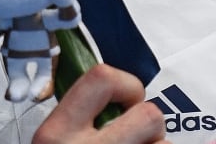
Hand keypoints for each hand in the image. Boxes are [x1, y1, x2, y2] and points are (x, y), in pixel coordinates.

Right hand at [32, 64, 168, 143]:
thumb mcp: (52, 141)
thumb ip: (77, 115)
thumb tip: (113, 93)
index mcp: (56, 134)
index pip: (102, 78)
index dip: (127, 83)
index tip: (129, 97)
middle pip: (148, 114)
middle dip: (149, 121)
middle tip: (138, 133)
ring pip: (163, 143)